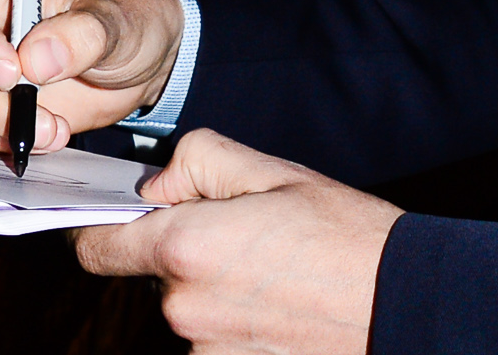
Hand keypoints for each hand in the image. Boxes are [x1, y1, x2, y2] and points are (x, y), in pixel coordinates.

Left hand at [73, 129, 396, 354]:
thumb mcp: (272, 171)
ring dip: (211, 284)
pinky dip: (234, 315)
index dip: (98, 227)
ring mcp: (205, 348)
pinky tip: (277, 298)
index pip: (96, 246)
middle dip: (182, 247)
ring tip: (271, 267)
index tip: (115, 216)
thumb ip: (199, 161)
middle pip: (150, 272)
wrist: (401, 300)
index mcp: (185, 247)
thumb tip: (160, 182)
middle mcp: (184, 308)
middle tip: (240, 229)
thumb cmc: (344, 236)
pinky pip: (213, 334)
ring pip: (185, 305)